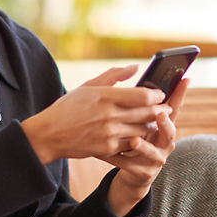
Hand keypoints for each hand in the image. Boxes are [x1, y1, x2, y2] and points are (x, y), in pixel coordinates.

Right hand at [20, 66, 169, 164]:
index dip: (156, 95)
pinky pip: (132, 144)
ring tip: (156, 120)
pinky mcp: (107, 150)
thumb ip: (114, 75)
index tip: (160, 93)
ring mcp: (108, 134)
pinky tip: (142, 134)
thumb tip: (136, 67)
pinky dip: (140, 138)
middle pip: (146, 113)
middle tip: (166, 107)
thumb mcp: (88, 86)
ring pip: (142, 130)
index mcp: (104, 96)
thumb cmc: (69, 107)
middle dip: (160, 110)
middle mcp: (108, 115)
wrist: (49, 134)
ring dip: (152, 125)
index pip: (142, 95)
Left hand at [104, 77, 190, 216]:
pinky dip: (122, 161)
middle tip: (159, 113)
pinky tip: (111, 155)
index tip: (185, 78)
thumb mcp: (132, 113)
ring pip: (153, 152)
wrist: (126, 167)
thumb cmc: (130, 132)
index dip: (180, 93)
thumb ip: (134, 94)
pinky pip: (133, 167)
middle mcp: (164, 141)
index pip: (174, 105)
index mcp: (162, 124)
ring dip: (144, 146)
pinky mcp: (144, 172)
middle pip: (169, 130)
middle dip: (165, 122)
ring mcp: (156, 158)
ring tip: (134, 140)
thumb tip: (136, 67)